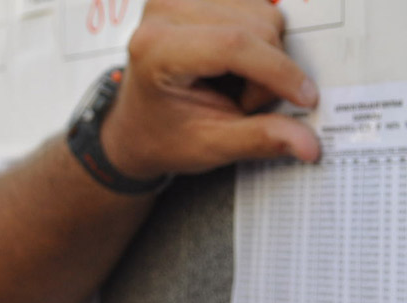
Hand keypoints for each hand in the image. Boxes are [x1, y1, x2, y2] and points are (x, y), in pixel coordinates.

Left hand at [101, 0, 320, 179]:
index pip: (234, 44)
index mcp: (154, 49)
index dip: (278, 71)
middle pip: (257, 26)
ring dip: (264, 56)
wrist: (136, 126)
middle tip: (241, 103)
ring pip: (263, 14)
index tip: (305, 98)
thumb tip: (309, 145)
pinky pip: (257, 6)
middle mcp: (164, 11)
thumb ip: (259, 140)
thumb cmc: (163, 135)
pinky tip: (233, 63)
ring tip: (233, 84)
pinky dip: (259, 39)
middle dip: (268, 72)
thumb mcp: (209, 146)